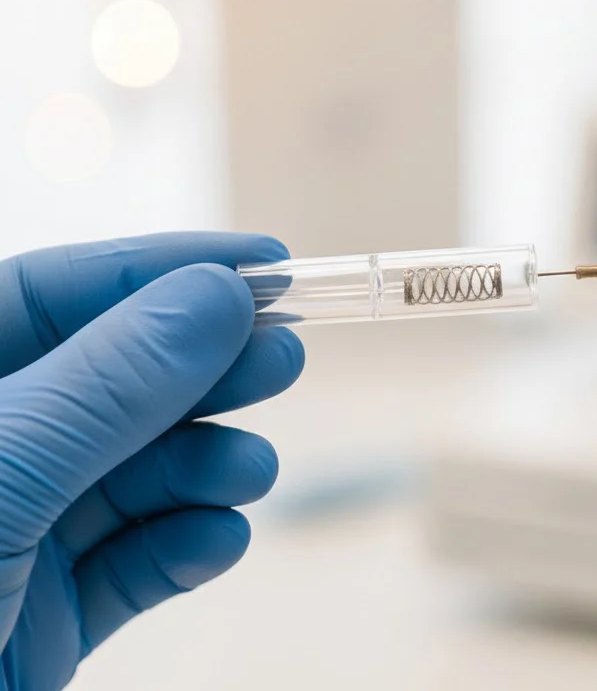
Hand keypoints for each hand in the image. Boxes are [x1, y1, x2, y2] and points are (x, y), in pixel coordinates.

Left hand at [0, 233, 302, 689]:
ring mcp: (14, 537)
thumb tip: (218, 295)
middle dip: (201, 368)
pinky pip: (134, 562)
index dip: (161, 269)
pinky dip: (186, 547)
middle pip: (113, 377)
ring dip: (206, 464)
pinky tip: (217, 540)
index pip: (54, 293)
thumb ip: (107, 385)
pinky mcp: (46, 618)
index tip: (263, 264)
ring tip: (249, 472)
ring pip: (135, 470)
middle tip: (284, 358)